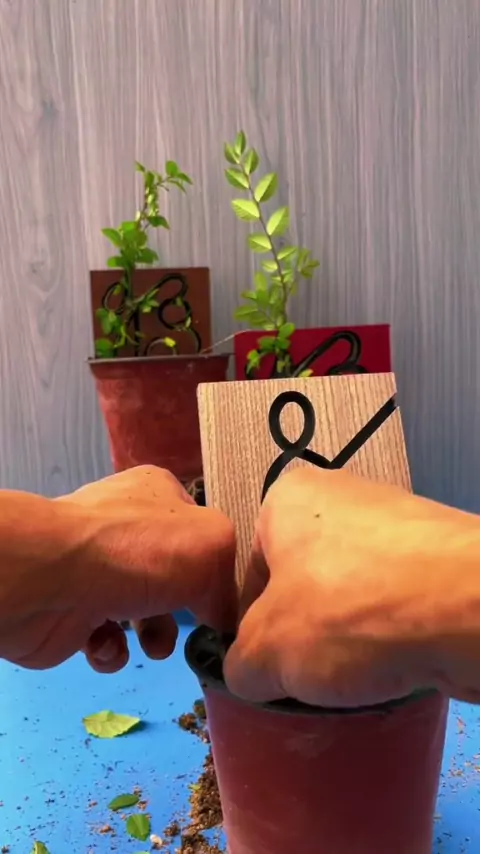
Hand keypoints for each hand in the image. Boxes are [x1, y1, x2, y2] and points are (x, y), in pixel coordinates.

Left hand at [0, 466, 234, 671]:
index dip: (215, 568)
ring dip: (154, 636)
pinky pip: (105, 637)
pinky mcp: (71, 607)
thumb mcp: (213, 547)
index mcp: (159, 494)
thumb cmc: (139, 552)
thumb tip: (223, 615)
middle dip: (185, 610)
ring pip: (141, 611)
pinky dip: (112, 649)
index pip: (201, 531)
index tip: (223, 601)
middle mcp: (126, 525)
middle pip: (172, 576)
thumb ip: (228, 579)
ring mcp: (95, 566)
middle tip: (193, 630)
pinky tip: (107, 644)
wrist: (49, 579)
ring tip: (151, 647)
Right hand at [224, 467, 467, 707]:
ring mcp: (397, 520)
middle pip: (304, 582)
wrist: (467, 606)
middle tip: (308, 678)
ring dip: (349, 636)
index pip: (251, 572)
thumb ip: (239, 664)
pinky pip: (398, 600)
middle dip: (304, 633)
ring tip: (357, 677)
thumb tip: (248, 672)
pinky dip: (392, 632)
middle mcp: (342, 495)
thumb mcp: (265, 653)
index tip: (267, 669)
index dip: (252, 629)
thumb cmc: (345, 612)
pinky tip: (397, 663)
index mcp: (288, 498)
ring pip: (353, 593)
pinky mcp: (439, 552)